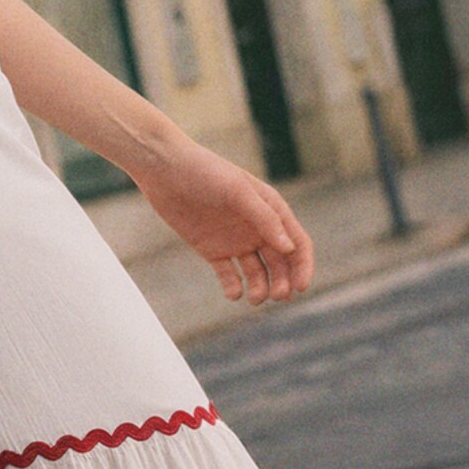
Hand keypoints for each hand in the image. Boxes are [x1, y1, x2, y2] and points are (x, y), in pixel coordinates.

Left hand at [135, 138, 314, 306]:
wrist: (166, 170)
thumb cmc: (206, 172)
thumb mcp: (238, 191)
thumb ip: (265, 218)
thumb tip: (290, 248)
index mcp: (271, 210)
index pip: (297, 243)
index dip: (303, 266)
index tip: (301, 287)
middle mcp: (257, 228)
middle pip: (280, 262)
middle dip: (282, 281)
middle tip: (278, 296)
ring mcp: (236, 240)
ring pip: (257, 272)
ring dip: (261, 287)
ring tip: (255, 298)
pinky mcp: (213, 250)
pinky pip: (229, 275)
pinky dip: (234, 287)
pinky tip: (234, 293)